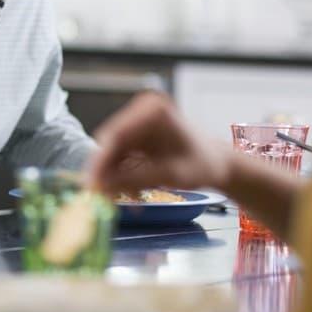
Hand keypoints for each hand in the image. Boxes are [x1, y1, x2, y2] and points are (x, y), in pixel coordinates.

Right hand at [86, 92, 230, 194]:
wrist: (218, 163)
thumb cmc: (204, 164)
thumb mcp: (172, 174)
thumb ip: (136, 179)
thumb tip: (103, 186)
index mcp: (153, 110)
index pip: (116, 134)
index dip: (101, 160)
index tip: (93, 183)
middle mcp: (140, 112)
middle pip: (110, 144)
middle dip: (105, 172)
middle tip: (102, 197)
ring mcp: (136, 124)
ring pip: (111, 153)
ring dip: (113, 178)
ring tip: (124, 200)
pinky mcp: (135, 137)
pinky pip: (118, 158)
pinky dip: (121, 176)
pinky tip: (131, 193)